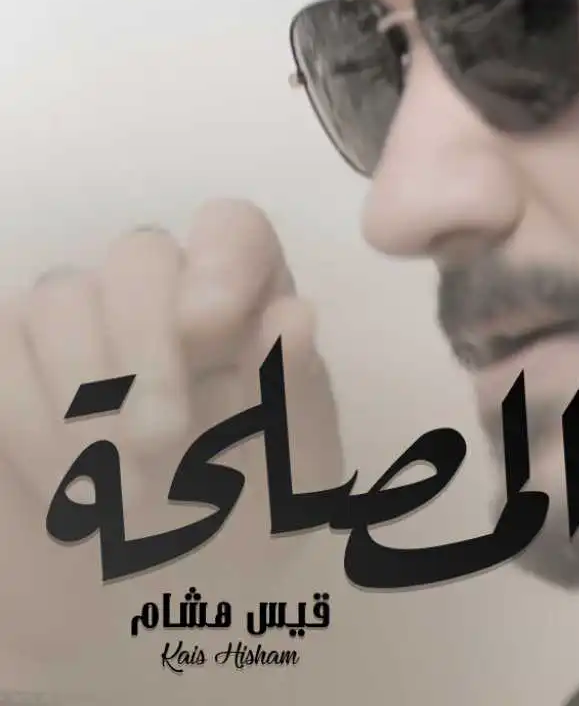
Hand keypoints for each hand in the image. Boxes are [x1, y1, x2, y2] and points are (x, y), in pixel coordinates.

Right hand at [0, 200, 343, 688]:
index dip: (221, 260)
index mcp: (246, 307)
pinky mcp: (9, 365)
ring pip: (60, 299)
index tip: (211, 325)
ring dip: (87, 396)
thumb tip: (294, 317)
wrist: (149, 600)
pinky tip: (67, 491)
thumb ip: (298, 393)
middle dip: (146, 342)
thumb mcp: (294, 473)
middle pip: (139, 254)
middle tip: (163, 438)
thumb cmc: (241, 522)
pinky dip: (29, 421)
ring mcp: (79, 324)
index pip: (233, 230)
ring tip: (124, 493)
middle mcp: (163, 298)